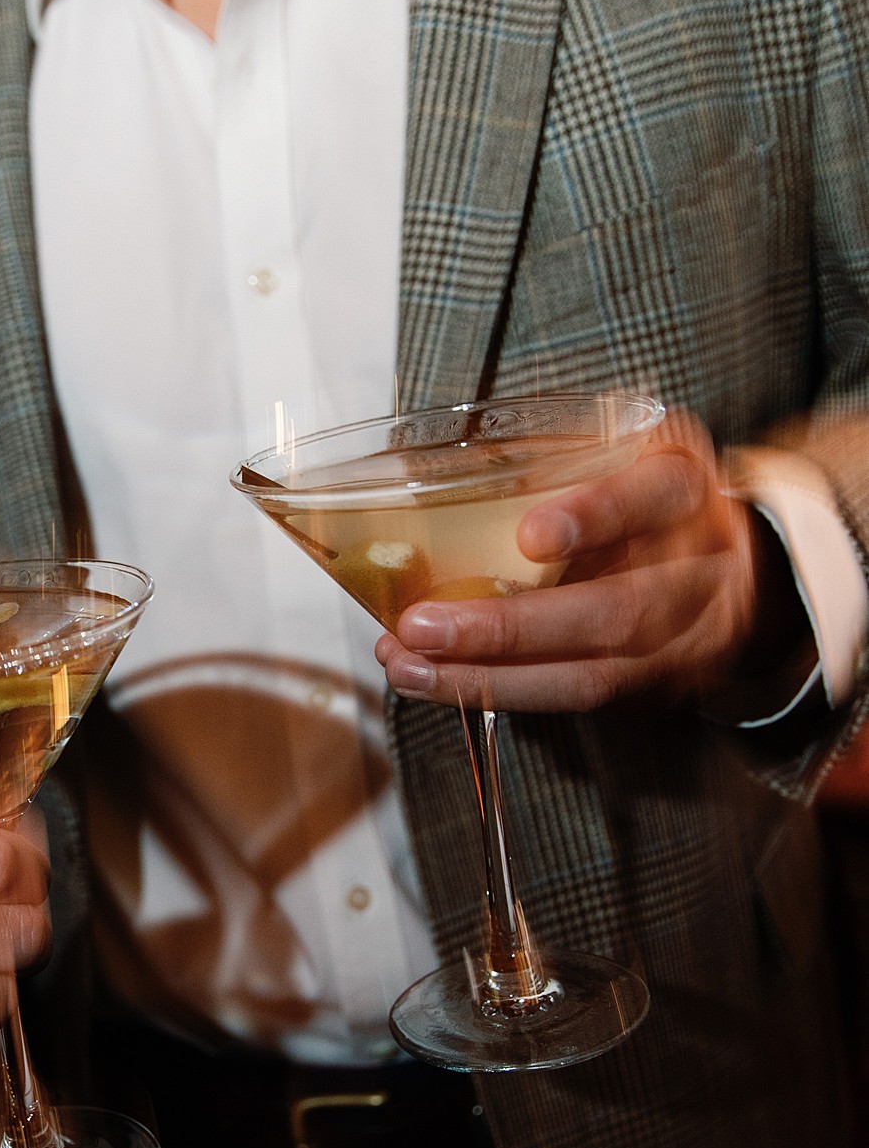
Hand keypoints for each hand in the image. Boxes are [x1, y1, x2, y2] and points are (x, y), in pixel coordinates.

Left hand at [376, 412, 804, 713]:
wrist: (739, 560)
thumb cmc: (644, 494)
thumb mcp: (619, 451)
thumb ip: (550, 460)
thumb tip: (416, 472)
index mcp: (683, 486)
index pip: (653, 497)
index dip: (595, 515)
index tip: (532, 536)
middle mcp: (700, 566)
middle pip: (618, 609)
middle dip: (509, 627)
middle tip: (421, 625)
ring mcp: (687, 638)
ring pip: (591, 674)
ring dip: (487, 677)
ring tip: (409, 666)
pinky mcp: (657, 684)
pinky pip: (576, 696)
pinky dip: (499, 691)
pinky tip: (436, 680)